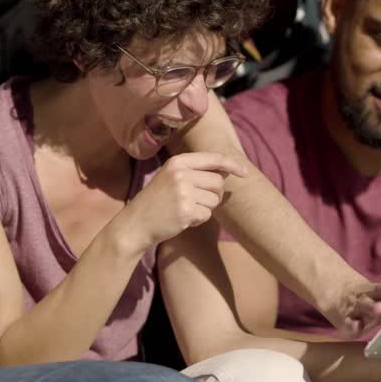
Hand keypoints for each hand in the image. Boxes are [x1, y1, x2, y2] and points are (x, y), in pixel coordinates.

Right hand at [114, 152, 246, 253]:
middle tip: (195, 200)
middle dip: (212, 194)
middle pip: (218, 182)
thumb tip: (227, 169)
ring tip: (186, 209)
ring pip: (214, 200)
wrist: (136, 223)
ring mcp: (183, 193)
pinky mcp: (185, 211)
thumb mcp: (172, 177)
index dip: (232, 165)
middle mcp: (181, 174)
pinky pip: (207, 215)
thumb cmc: (158, 200)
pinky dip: (199, 220)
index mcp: (178, 162)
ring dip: (205, 208)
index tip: (244, 173)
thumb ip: (196, 171)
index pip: (214, 158)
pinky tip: (183, 219)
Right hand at [323, 276, 380, 337]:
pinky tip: (358, 327)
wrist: (337, 295)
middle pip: (378, 290)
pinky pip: (349, 323)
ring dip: (373, 306)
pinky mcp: (345, 321)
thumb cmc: (370, 299)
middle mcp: (369, 295)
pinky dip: (353, 325)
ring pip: (364, 305)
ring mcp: (356, 306)